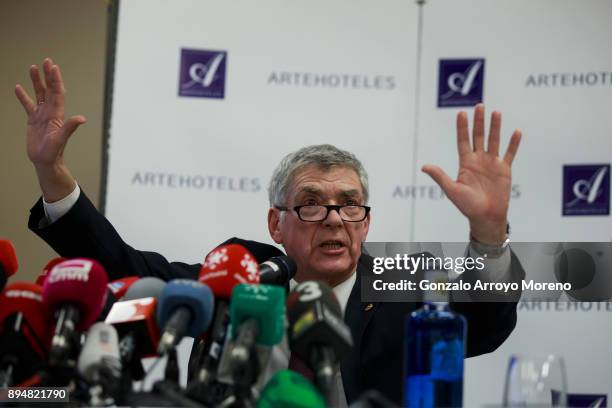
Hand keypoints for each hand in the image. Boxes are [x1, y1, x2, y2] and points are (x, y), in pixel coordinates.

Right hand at [15, 58, 84, 200]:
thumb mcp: (60, 139)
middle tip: (46, 61)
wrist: (45, 162)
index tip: (53, 67)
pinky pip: (28, 105)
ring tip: (33, 68)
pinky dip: (24, 96)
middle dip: (48, 75)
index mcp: (57, 114)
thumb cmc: (53, 153)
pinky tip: (18, 88)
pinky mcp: (33, 120)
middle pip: (49, 89)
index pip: (57, 93)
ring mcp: (42, 115)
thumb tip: (82, 119)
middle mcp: (51, 112)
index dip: (55, 80)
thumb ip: (70, 128)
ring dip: (37, 81)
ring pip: (39, 94)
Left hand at [422, 104, 521, 244]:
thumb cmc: (467, 205)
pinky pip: (510, 153)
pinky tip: (516, 131)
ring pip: (494, 140)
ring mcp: (492, 163)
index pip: (463, 141)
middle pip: (478, 136)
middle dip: (479, 121)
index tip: (461, 113)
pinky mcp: (504, 169)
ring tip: (496, 112)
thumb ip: (440, 176)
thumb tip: (424, 166)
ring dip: (495, 127)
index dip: (462, 127)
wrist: (486, 216)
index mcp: (465, 163)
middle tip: (479, 105)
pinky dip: (513, 143)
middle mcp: (479, 160)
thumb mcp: (452, 190)